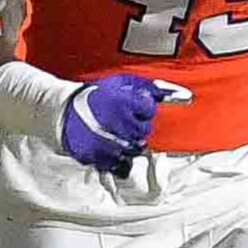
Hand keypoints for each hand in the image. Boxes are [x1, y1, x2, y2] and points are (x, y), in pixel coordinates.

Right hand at [62, 72, 188, 174]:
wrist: (61, 110)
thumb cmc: (95, 95)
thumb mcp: (123, 82)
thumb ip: (154, 88)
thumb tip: (186, 96)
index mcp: (124, 101)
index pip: (149, 110)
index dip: (142, 110)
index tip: (132, 108)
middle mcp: (118, 123)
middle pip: (143, 132)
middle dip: (135, 127)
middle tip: (120, 120)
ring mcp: (109, 143)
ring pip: (134, 149)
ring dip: (127, 142)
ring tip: (113, 132)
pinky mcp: (99, 158)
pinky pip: (121, 165)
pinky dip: (118, 158)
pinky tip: (110, 146)